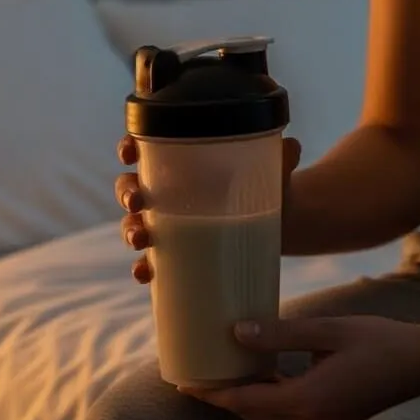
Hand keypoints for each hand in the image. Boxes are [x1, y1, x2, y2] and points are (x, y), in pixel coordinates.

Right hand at [115, 134, 301, 282]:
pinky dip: (143, 268)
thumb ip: (281, 158)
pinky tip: (145, 273)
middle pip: (132, 187)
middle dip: (127, 193)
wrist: (281, 223)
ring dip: (129, 230)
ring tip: (140, 238)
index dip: (129, 148)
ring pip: (136, 223)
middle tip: (137, 201)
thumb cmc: (267, 187)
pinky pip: (151, 261)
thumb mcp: (273, 172)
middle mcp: (168, 191)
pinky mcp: (178, 253)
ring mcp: (170, 224)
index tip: (129, 154)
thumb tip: (292, 145)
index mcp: (183, 162)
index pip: (145, 149)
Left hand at [181, 315, 419, 419]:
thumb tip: (237, 332)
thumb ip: (282, 334)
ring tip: (224, 373)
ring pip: (273, 418)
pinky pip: (293, 418)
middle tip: (196, 376)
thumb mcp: (332, 331)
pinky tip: (268, 377)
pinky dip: (273, 401)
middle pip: (254, 414)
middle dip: (223, 397)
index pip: (244, 401)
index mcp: (308, 400)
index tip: (183, 382)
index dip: (211, 392)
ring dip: (248, 399)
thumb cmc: (386, 343)